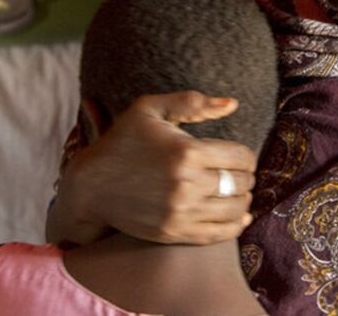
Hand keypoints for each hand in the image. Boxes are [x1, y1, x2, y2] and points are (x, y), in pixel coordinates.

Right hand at [47, 91, 257, 246]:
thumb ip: (192, 103)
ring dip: (242, 200)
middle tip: (238, 174)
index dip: (246, 156)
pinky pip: (220, 234)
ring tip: (236, 193)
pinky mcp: (173, 232)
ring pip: (235, 210)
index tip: (238, 157)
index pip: (241, 157)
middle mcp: (186, 184)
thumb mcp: (149, 109)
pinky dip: (235, 226)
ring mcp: (180, 212)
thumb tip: (232, 104)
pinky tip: (238, 216)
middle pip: (241, 184)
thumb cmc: (122, 141)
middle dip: (245, 177)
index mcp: (187, 152)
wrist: (91, 186)